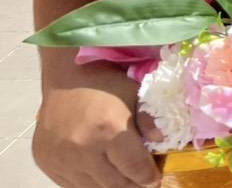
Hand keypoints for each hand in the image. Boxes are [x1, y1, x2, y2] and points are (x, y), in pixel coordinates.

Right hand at [34, 70, 160, 187]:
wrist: (65, 78)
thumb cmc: (106, 85)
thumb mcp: (136, 95)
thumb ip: (150, 121)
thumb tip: (161, 143)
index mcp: (109, 131)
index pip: (135, 169)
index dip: (149, 177)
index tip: (154, 178)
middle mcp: (82, 149)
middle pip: (115, 184)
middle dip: (132, 184)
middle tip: (141, 180)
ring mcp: (61, 159)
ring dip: (111, 186)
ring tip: (122, 177)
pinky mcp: (46, 163)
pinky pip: (72, 185)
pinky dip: (90, 183)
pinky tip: (100, 172)